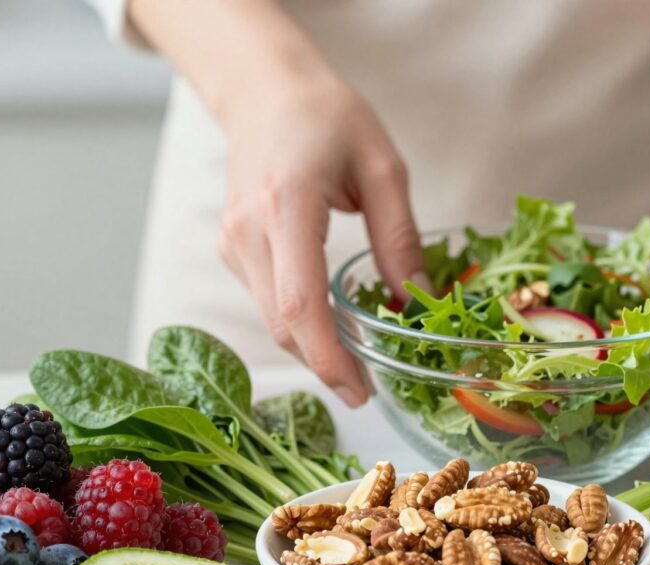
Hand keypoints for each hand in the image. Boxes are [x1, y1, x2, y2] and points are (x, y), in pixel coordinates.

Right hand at [218, 74, 423, 405]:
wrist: (263, 89)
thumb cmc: (327, 116)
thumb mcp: (383, 168)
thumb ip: (399, 238)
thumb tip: (417, 300)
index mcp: (287, 205)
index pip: (300, 303)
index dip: (328, 357)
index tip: (359, 390)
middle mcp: (249, 230)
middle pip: (282, 324)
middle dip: (325, 365)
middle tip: (367, 388)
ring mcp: (233, 242)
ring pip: (273, 319)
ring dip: (313, 347)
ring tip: (358, 359)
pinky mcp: (232, 249)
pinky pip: (267, 302)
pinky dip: (300, 322)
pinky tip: (332, 323)